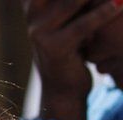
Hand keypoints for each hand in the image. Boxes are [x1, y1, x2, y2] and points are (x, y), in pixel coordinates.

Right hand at [22, 0, 122, 116]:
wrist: (63, 84)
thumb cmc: (71, 43)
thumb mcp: (68, 14)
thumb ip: (72, 1)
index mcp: (33, 1)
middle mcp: (32, 13)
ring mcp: (39, 30)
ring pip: (73, 1)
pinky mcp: (53, 47)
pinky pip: (82, 26)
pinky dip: (102, 14)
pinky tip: (119, 5)